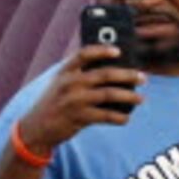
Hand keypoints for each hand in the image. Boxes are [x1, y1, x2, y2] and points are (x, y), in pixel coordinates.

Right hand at [19, 44, 144, 152]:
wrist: (36, 128)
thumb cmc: (54, 103)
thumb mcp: (60, 84)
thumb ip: (78, 75)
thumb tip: (112, 72)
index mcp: (65, 72)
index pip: (84, 54)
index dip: (102, 50)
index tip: (119, 51)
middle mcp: (70, 83)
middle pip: (104, 74)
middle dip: (127, 75)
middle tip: (143, 78)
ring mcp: (74, 100)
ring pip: (109, 94)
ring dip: (129, 96)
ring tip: (141, 99)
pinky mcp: (78, 117)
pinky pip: (106, 115)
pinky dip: (119, 117)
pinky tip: (126, 118)